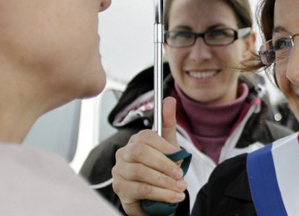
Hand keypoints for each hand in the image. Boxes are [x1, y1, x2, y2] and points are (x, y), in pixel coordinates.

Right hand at [112, 97, 186, 215]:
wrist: (152, 197)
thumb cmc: (159, 169)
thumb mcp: (168, 147)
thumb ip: (168, 124)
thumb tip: (170, 100)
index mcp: (136, 141)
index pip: (146, 137)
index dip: (164, 147)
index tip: (179, 158)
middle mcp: (124, 153)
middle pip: (140, 152)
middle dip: (164, 164)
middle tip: (179, 175)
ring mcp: (119, 170)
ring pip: (140, 172)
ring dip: (164, 181)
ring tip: (179, 189)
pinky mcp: (119, 187)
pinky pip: (140, 189)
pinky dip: (160, 193)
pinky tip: (173, 197)